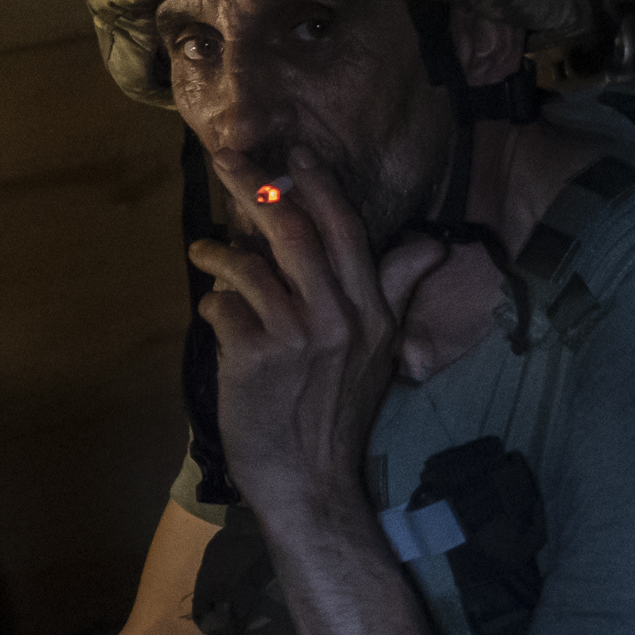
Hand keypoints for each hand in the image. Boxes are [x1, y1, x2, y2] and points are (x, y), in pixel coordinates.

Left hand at [192, 173, 418, 542]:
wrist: (310, 482)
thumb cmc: (338, 413)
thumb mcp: (381, 351)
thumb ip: (395, 290)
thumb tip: (430, 243)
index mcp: (370, 310)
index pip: (346, 231)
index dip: (320, 186)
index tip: (296, 152)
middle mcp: (338, 317)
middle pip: (294, 231)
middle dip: (256, 187)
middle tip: (227, 158)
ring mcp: (296, 336)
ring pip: (250, 265)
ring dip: (219, 251)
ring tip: (203, 250)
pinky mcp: (255, 358)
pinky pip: (222, 307)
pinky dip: (212, 302)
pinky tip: (212, 310)